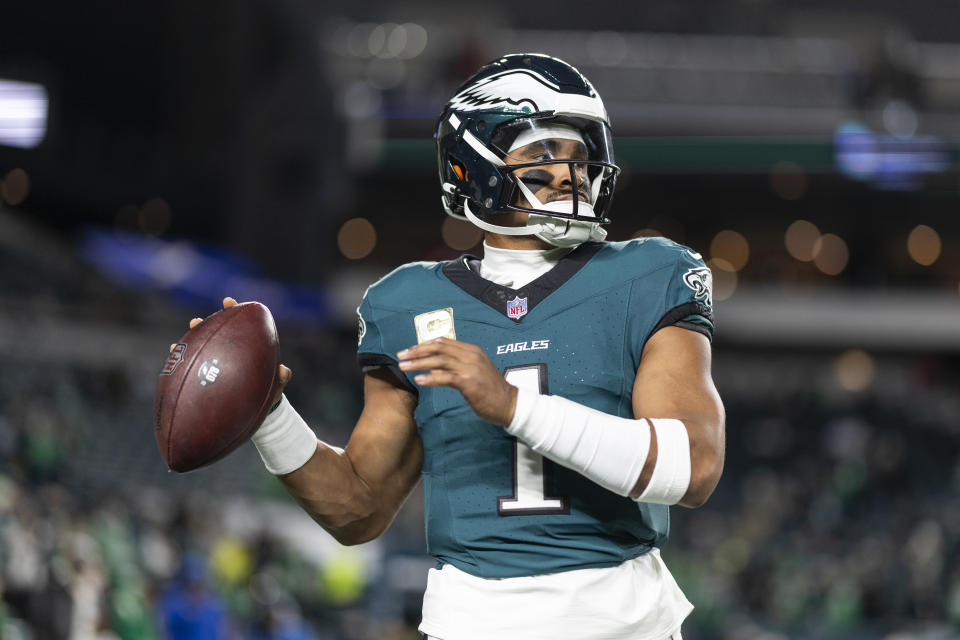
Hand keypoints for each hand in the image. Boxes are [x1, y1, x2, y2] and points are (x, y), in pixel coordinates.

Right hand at [171, 296, 291, 409]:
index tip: (228, 302)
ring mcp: (215, 364)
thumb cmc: (269, 393)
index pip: (239, 324)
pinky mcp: (205, 378)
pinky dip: (181, 367)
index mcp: (246, 347)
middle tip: (195, 321)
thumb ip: (281, 378)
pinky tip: (172, 366)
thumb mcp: (276, 386)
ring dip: (188, 346)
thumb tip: (284, 371)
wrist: (258, 411)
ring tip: (177, 344)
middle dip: (204, 326)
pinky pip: (191, 371)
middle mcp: (228, 352)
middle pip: (215, 334)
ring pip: (199, 350)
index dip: (233, 311)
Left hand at [397, 338, 517, 426]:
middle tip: (401, 355)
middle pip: (438, 347)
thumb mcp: (474, 371)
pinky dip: (431, 377)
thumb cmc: (490, 390)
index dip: (424, 344)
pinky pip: (446, 377)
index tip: (410, 350)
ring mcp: (470, 368)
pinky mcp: (469, 382)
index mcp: (472, 350)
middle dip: (417, 350)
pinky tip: (419, 379)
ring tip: (403, 367)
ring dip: (418, 363)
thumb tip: (432, 364)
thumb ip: (456, 365)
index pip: (443, 341)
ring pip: (439, 360)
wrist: (509, 403)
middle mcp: (470, 355)